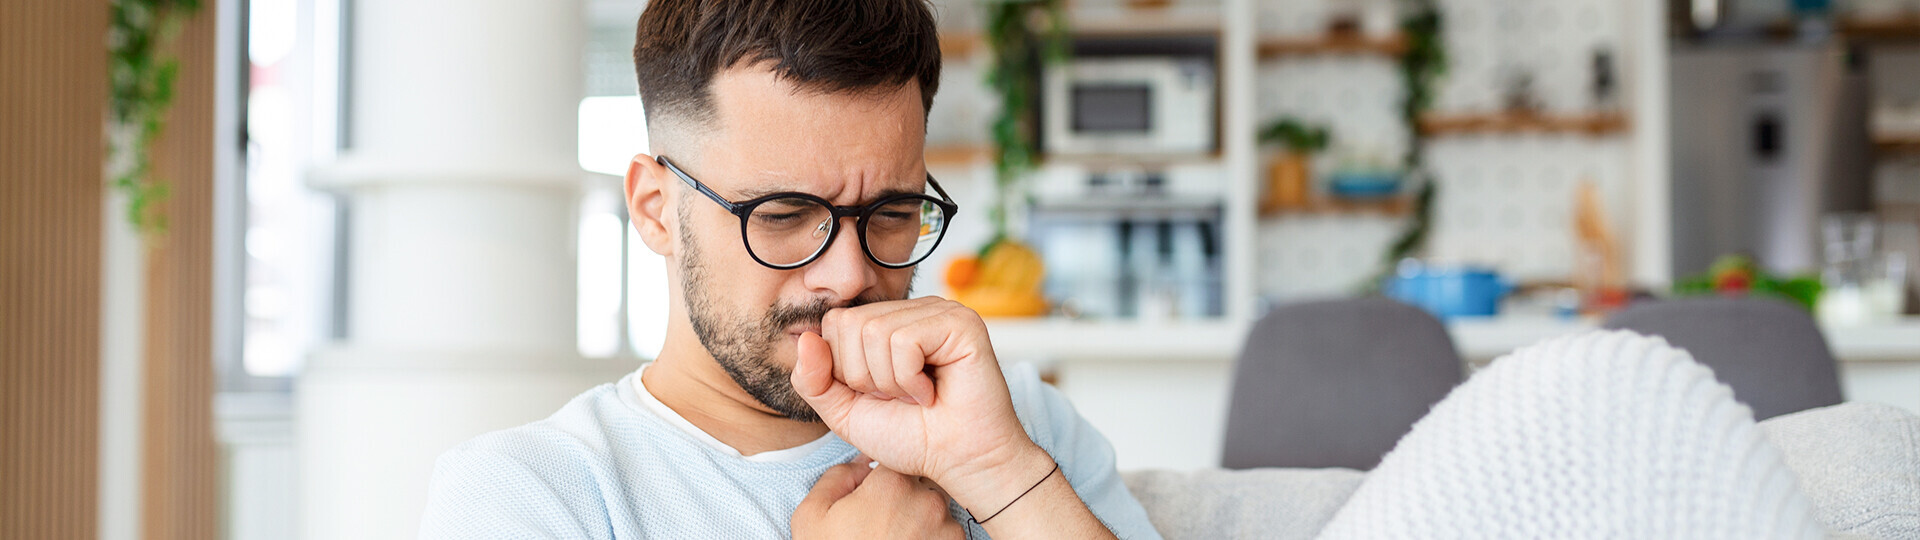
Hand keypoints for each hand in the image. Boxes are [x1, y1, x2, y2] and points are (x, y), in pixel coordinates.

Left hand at [791, 297, 1051, 512]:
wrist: (958, 462)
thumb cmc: (911, 437)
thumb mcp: (845, 411)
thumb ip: (814, 379)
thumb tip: (804, 338)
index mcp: (888, 321)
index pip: (835, 322)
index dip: (845, 370)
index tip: (880, 395)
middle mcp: (913, 310)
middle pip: (851, 324)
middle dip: (865, 377)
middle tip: (900, 397)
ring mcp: (939, 311)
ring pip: (874, 332)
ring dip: (889, 382)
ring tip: (918, 396)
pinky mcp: (960, 323)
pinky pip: (904, 342)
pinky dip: (910, 379)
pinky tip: (932, 392)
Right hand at [791, 460, 962, 539]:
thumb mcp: (812, 517)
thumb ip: (836, 478)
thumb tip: (859, 464)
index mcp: (892, 484)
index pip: (895, 462)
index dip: (881, 481)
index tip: (871, 499)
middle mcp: (928, 501)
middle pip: (920, 487)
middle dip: (904, 503)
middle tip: (880, 530)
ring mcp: (947, 530)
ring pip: (936, 514)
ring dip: (920, 526)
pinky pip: (946, 539)